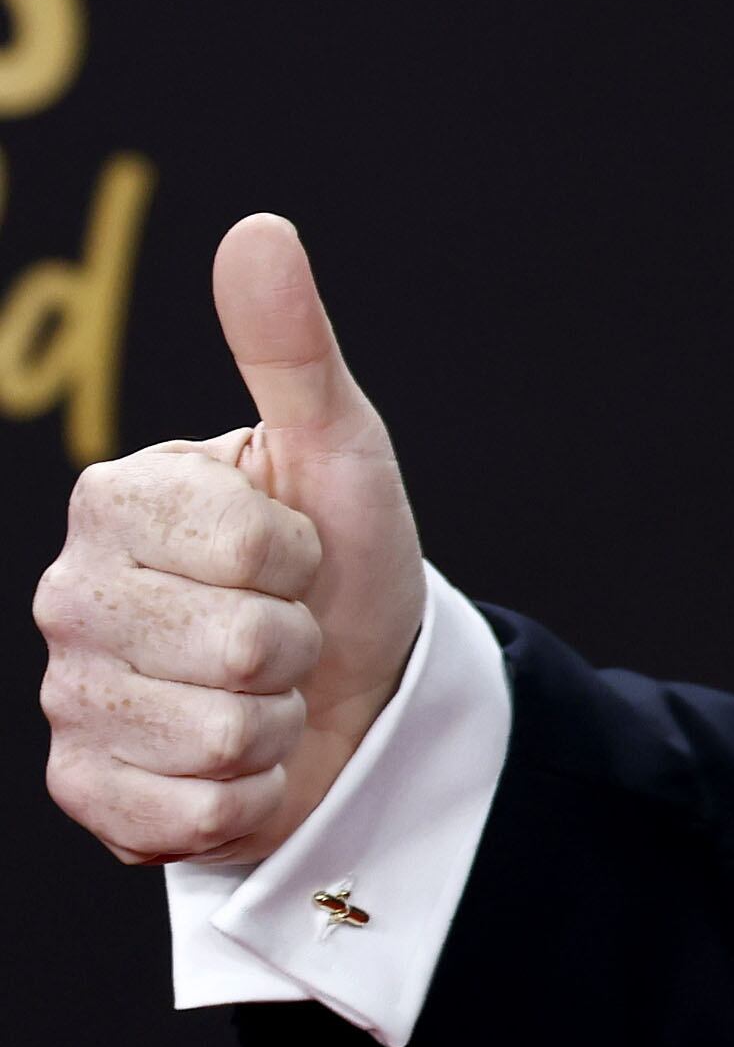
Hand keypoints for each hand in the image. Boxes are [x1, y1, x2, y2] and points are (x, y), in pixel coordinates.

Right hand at [36, 216, 426, 864]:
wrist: (352, 691)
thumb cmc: (342, 560)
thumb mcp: (337, 447)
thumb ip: (290, 347)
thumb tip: (258, 230)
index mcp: (116, 498)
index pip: (250, 547)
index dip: (303, 556)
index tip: (294, 553)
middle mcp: (68, 594)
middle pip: (242, 646)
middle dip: (297, 644)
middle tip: (286, 630)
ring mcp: (67, 698)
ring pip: (221, 734)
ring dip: (275, 722)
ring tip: (264, 693)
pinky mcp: (84, 791)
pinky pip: (191, 816)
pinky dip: (244, 798)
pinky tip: (237, 764)